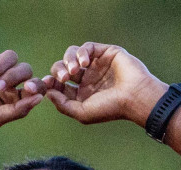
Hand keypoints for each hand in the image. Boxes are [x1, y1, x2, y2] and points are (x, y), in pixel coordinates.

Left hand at [42, 42, 167, 126]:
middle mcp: (87, 79)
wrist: (135, 96)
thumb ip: (62, 104)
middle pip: (62, 68)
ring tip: (75, 70)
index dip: (49, 83)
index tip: (45, 83)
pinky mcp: (105, 53)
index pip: (59, 85)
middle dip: (58, 71)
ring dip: (68, 60)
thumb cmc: (110, 108)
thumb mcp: (82, 113)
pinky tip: (85, 62)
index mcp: (81, 94)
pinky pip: (87, 47)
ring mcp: (96, 65)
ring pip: (71, 55)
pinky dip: (82, 52)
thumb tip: (48, 92)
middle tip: (63, 78)